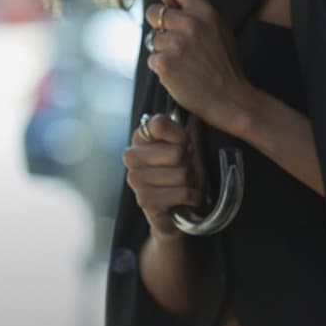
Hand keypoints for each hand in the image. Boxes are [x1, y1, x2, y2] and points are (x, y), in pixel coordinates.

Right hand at [124, 113, 197, 236]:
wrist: (176, 209)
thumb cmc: (180, 172)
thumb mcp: (185, 145)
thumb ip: (186, 127)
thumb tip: (193, 117)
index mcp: (140, 137)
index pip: (159, 124)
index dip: (181, 136)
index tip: (184, 145)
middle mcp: (131, 155)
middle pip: (176, 152)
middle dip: (188, 163)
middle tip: (184, 169)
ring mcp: (135, 178)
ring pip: (181, 174)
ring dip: (190, 182)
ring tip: (183, 184)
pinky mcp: (144, 199)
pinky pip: (182, 193)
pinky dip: (191, 197)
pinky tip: (185, 198)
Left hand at [144, 0, 252, 128]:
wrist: (230, 99)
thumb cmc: (224, 64)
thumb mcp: (219, 26)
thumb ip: (202, 0)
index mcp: (206, 12)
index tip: (172, 7)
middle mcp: (190, 25)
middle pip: (153, 11)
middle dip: (160, 26)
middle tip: (178, 41)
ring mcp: (176, 45)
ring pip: (152, 38)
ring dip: (162, 49)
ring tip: (184, 61)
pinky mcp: (164, 64)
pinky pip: (152, 58)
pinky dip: (161, 67)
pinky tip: (179, 73)